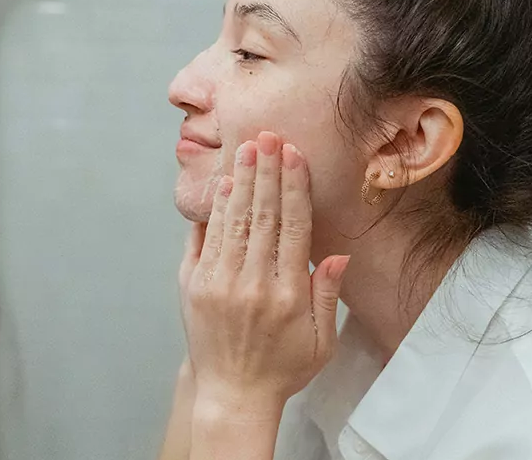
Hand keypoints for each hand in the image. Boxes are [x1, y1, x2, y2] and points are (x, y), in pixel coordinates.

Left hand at [178, 131, 349, 420]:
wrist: (233, 394)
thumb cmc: (283, 368)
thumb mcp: (321, 341)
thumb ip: (327, 296)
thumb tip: (337, 254)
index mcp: (287, 295)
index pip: (293, 227)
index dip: (293, 187)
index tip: (293, 155)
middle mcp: (252, 284)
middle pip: (262, 215)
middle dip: (266, 172)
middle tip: (268, 136)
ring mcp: (219, 283)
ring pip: (233, 221)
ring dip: (242, 182)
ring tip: (247, 149)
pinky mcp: (194, 285)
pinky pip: (205, 239)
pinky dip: (215, 210)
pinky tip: (224, 185)